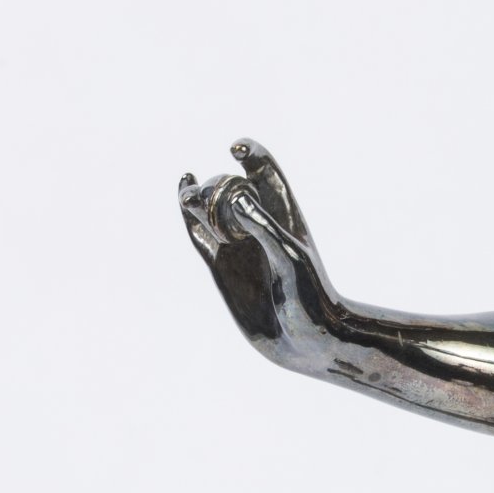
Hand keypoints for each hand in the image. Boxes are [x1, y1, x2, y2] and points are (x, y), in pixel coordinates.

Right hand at [177, 139, 333, 360]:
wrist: (306, 342)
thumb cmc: (309, 298)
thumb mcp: (289, 258)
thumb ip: (263, 226)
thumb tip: (235, 196)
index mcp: (282, 211)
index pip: (262, 168)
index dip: (248, 152)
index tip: (235, 149)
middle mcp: (257, 223)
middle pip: (228, 186)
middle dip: (218, 189)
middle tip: (225, 219)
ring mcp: (237, 244)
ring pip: (209, 207)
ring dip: (198, 197)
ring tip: (193, 200)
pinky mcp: (220, 266)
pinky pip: (199, 234)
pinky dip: (188, 216)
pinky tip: (184, 194)